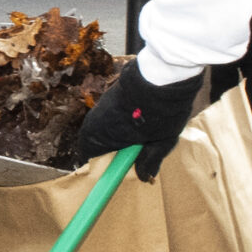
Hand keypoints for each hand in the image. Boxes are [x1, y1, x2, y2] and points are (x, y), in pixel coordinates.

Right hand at [74, 58, 201, 182]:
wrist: (163, 75)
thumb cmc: (160, 112)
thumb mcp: (160, 143)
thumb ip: (149, 161)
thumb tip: (144, 176)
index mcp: (100, 137)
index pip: (88, 157)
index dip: (103, 166)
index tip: (116, 170)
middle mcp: (95, 121)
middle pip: (95, 142)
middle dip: (112, 149)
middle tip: (133, 153)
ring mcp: (102, 106)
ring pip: (103, 128)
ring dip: (117, 135)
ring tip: (140, 136)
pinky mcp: (110, 95)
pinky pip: (109, 116)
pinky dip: (121, 122)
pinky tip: (140, 121)